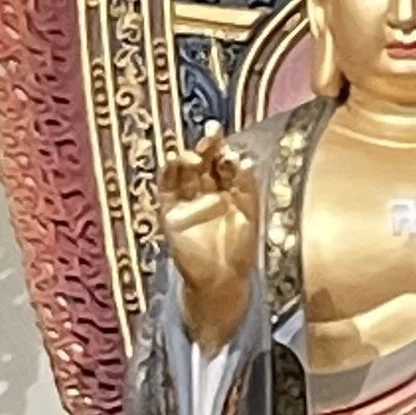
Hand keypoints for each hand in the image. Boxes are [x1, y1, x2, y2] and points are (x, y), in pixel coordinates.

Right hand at [160, 131, 261, 348]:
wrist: (221, 279)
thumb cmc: (239, 249)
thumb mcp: (249, 213)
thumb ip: (246, 187)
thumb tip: (243, 158)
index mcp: (226, 189)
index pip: (222, 162)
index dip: (224, 152)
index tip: (229, 146)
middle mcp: (205, 192)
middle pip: (202, 162)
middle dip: (206, 148)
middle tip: (212, 135)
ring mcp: (187, 201)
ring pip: (183, 171)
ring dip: (186, 158)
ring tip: (195, 156)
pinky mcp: (171, 214)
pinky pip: (165, 188)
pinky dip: (167, 174)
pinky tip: (174, 163)